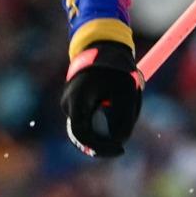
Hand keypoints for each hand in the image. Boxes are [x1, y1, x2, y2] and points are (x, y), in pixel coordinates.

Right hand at [62, 41, 142, 155]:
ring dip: (105, 128)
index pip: (83, 135)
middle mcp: (68, 103)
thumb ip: (125, 120)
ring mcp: (69, 103)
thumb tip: (120, 142)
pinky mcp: (74, 103)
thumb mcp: (127, 93)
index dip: (101, 148)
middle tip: (126, 135)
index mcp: (77, 100)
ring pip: (88, 127)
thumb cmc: (115, 68)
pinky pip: (88, 119)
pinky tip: (115, 104)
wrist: (102, 47)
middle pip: (85, 135)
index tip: (120, 150)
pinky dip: (103, 119)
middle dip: (106, 139)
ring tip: (123, 107)